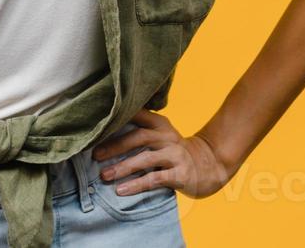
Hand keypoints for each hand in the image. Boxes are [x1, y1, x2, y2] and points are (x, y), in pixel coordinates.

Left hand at [90, 109, 234, 199]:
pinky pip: (155, 179)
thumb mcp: (162, 136)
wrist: (210, 166)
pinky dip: (136, 184)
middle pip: (138, 137)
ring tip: (104, 175)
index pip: (138, 115)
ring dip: (123, 167)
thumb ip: (140, 131)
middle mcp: (168, 136)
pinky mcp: (181, 174)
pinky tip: (122, 190)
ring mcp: (176, 155)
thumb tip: (104, 135)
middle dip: (114, 146)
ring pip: (145, 158)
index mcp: (161, 124)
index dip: (118, 117)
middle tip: (95, 155)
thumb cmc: (175, 152)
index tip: (98, 123)